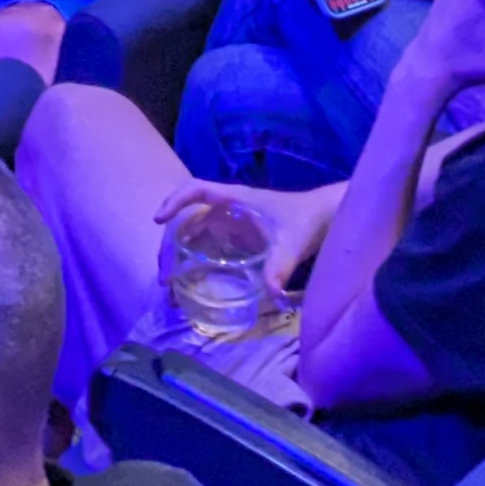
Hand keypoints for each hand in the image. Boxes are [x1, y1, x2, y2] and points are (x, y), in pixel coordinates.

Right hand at [153, 176, 336, 299]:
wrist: (324, 219)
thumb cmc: (306, 220)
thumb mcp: (294, 242)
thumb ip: (281, 265)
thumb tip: (271, 294)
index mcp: (235, 200)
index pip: (197, 190)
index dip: (175, 201)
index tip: (159, 220)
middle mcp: (226, 211)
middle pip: (187, 221)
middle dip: (170, 246)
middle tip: (165, 277)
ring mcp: (230, 226)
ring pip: (193, 237)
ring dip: (179, 258)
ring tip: (171, 288)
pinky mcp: (236, 241)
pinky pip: (207, 249)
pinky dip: (194, 265)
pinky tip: (191, 287)